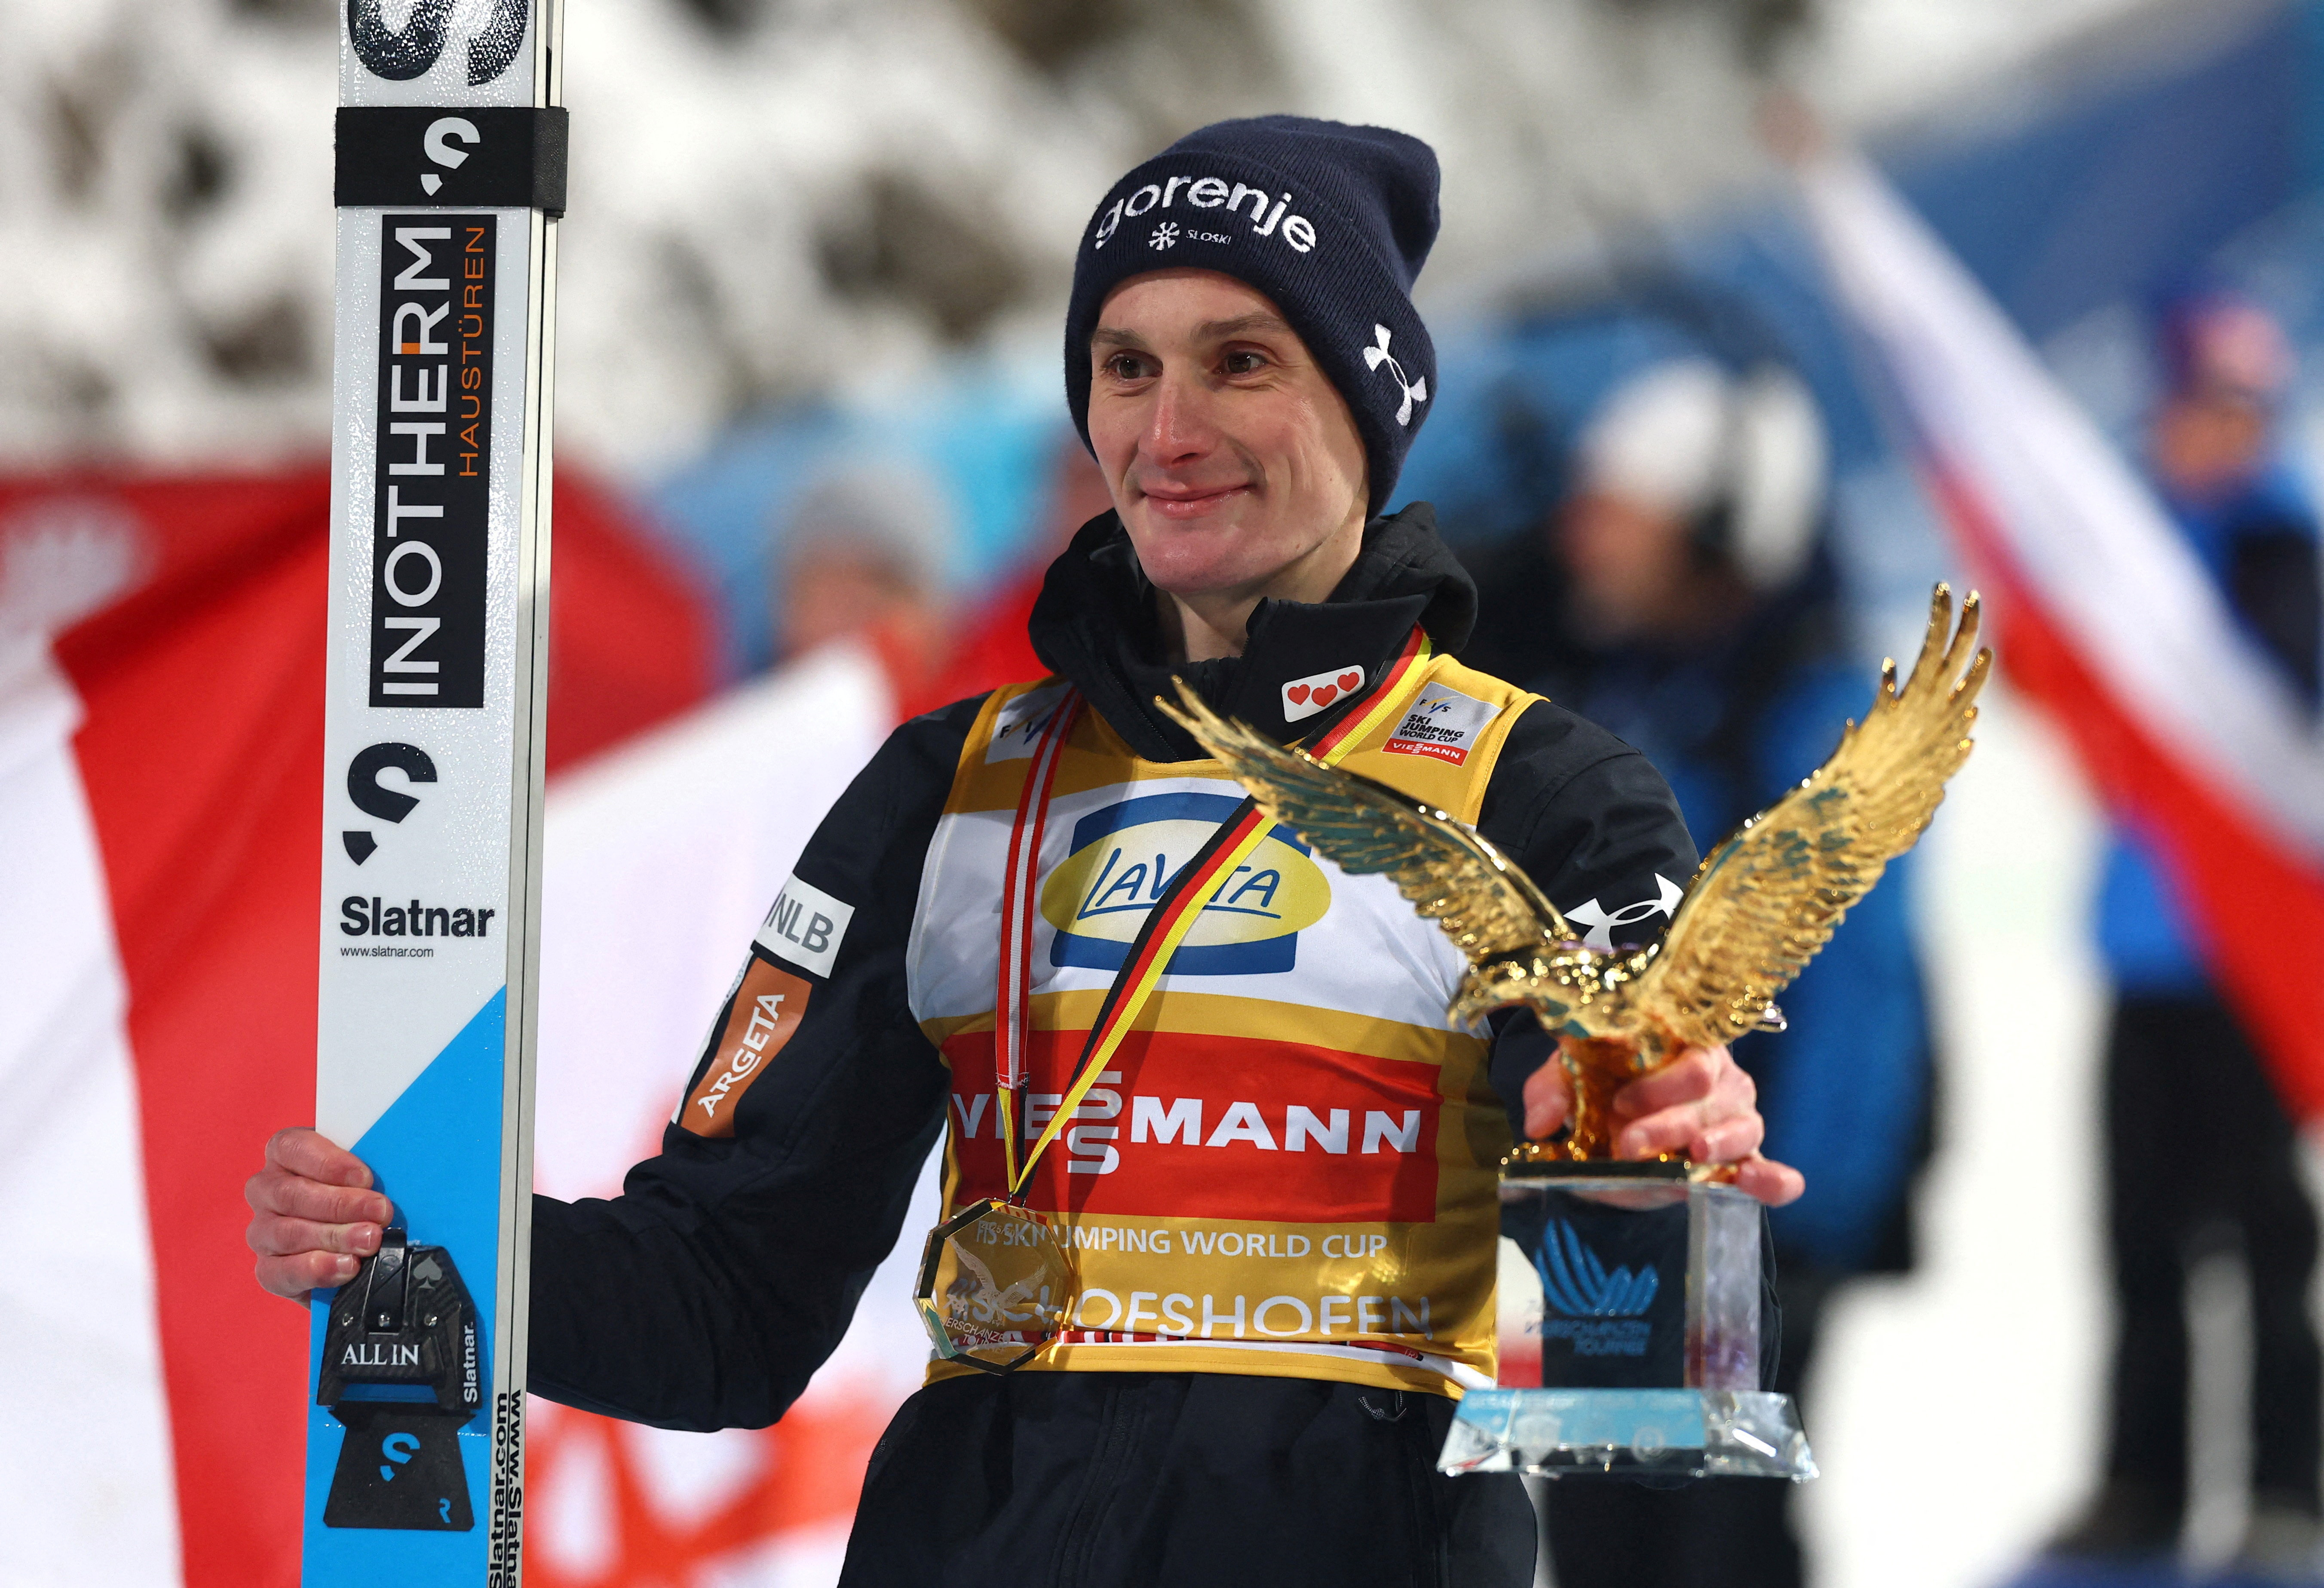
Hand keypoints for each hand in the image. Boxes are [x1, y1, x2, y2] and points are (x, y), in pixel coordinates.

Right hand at [245, 1128, 393, 1301]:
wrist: (349, 1244)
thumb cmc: (359, 1194)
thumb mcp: (364, 1173)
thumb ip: (370, 1169)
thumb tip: (398, 1172)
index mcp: (285, 1154)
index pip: (292, 1147)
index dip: (329, 1162)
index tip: (365, 1177)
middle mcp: (266, 1190)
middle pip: (291, 1194)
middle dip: (341, 1204)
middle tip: (380, 1212)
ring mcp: (263, 1230)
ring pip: (288, 1233)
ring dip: (335, 1237)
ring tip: (370, 1241)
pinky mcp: (268, 1268)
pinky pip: (281, 1271)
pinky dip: (318, 1270)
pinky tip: (347, 1266)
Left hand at [1520, 1043, 1805, 1206]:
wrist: (1605, 1133)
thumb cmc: (1596, 1090)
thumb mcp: (1567, 1080)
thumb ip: (1552, 1091)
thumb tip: (1539, 1122)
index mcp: (1681, 1044)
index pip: (1689, 1053)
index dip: (1658, 1080)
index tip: (1618, 1101)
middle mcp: (1718, 1078)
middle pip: (1713, 1093)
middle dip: (1671, 1120)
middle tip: (1628, 1142)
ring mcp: (1735, 1119)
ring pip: (1743, 1126)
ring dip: (1717, 1144)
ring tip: (1693, 1154)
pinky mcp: (1740, 1162)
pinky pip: (1772, 1172)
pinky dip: (1773, 1180)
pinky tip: (1757, 1182)